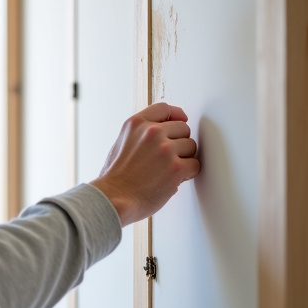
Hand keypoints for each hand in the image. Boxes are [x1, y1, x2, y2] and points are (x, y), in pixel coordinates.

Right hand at [89, 103, 200, 226]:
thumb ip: (141, 133)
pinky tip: (173, 179)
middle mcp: (152, 132)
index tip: (180, 120)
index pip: (164, 109)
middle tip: (166, 158)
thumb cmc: (115, 177)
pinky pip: (195, 165)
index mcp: (136, 124)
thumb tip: (163, 130)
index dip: (175, 115)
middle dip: (178, 143)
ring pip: (191, 146)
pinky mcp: (176, 168)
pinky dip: (187, 174)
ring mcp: (165, 150)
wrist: (113, 199)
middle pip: (183, 128)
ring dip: (184, 158)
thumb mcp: (121, 143)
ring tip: (166, 170)